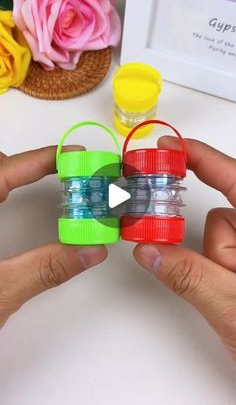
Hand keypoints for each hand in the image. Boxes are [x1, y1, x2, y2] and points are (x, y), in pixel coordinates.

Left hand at [0, 147, 106, 328]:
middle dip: (23, 165)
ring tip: (34, 181)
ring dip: (7, 176)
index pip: (4, 171)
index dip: (42, 159)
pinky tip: (5, 206)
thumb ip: (46, 269)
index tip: (71, 154)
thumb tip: (88, 251)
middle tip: (58, 174)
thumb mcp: (0, 292)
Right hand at [134, 137, 235, 360]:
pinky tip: (231, 294)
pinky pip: (224, 252)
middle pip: (224, 218)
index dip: (201, 157)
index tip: (169, 146)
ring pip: (222, 239)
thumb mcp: (234, 310)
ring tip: (234, 296)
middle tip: (221, 276)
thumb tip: (148, 250)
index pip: (235, 177)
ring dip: (219, 265)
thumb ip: (190, 278)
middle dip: (214, 247)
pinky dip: (220, 269)